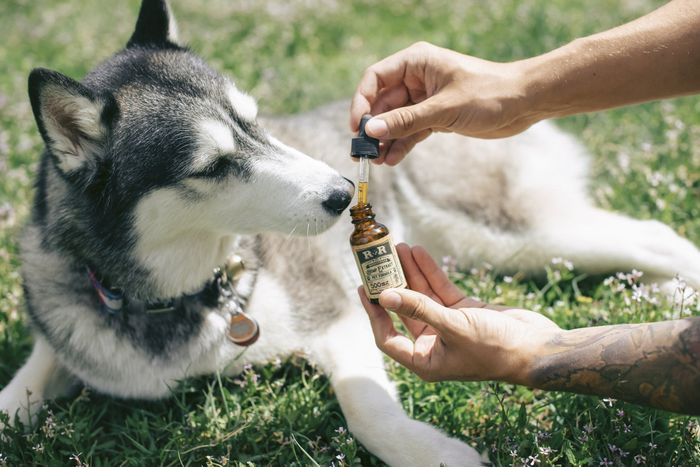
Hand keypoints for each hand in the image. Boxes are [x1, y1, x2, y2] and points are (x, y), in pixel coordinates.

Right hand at [350, 42, 536, 164]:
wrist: (524, 103)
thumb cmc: (490, 93)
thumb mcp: (444, 108)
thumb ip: (406, 121)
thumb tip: (371, 131)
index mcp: (417, 62)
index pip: (376, 78)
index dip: (362, 102)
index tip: (357, 127)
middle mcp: (417, 78)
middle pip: (382, 102)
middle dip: (372, 127)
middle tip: (362, 152)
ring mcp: (425, 98)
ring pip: (395, 120)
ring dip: (385, 140)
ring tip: (375, 161)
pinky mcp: (436, 116)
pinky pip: (411, 131)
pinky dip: (402, 144)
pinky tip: (392, 160)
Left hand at [358, 244, 560, 382]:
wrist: (537, 347)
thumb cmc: (495, 348)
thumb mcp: (453, 327)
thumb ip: (419, 309)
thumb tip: (386, 295)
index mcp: (425, 361)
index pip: (388, 338)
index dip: (374, 314)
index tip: (365, 289)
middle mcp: (433, 345)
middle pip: (403, 310)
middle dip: (392, 285)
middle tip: (378, 261)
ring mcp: (448, 326)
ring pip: (421, 296)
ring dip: (410, 272)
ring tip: (398, 247)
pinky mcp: (464, 312)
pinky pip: (440, 289)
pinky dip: (430, 272)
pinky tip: (419, 252)